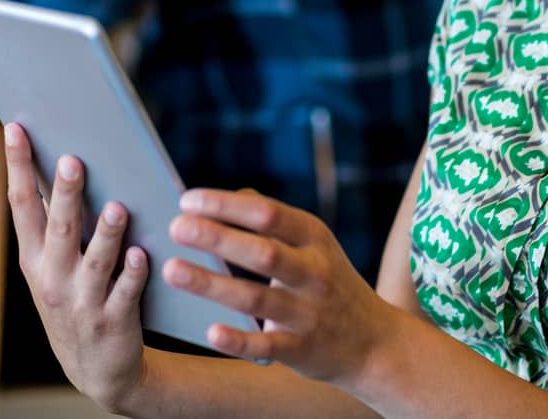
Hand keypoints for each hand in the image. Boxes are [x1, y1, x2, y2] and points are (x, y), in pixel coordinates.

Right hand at [4, 123, 149, 411]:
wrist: (96, 368)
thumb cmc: (75, 298)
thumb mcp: (52, 267)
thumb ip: (56, 223)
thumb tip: (67, 159)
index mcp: (34, 257)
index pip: (22, 205)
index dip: (18, 166)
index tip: (16, 128)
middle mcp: (52, 277)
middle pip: (59, 229)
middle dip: (66, 194)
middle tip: (73, 159)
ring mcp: (82, 301)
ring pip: (95, 262)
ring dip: (106, 234)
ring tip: (117, 207)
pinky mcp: (114, 321)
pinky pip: (125, 293)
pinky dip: (132, 273)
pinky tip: (140, 254)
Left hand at [164, 189, 404, 387]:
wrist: (375, 343)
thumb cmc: (330, 282)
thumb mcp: (314, 244)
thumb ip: (273, 219)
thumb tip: (227, 197)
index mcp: (314, 238)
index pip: (268, 213)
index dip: (226, 205)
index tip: (187, 200)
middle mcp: (314, 272)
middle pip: (262, 251)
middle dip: (217, 237)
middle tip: (176, 227)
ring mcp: (309, 313)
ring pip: (256, 297)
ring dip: (212, 283)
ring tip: (172, 269)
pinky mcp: (302, 350)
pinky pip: (266, 345)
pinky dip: (239, 340)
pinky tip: (210, 331)